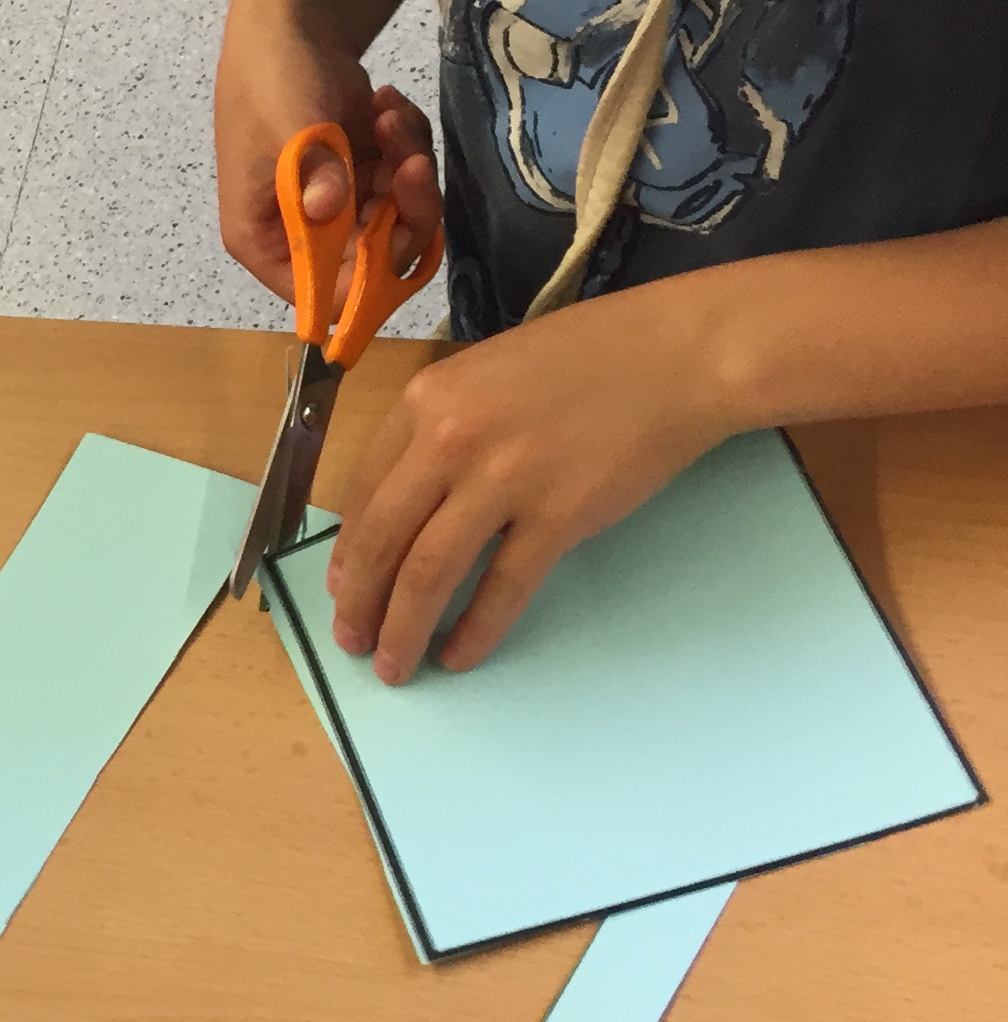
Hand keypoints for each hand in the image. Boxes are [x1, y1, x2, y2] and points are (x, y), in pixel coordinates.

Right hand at [215, 7, 439, 300]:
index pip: (318, 293)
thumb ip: (315, 170)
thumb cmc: (273, 80)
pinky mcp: (364, 176)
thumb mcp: (292, 125)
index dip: (365, 277)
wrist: (292, 23)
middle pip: (373, 259)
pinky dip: (407, 145)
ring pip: (399, 218)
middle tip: (410, 160)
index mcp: (263, 240)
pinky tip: (385, 107)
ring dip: (407, 165)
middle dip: (402, 209)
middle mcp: (301, 235)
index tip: (397, 230)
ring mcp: (337, 205)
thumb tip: (327, 207)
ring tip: (387, 115)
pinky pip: (406, 183)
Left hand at [326, 284, 735, 681]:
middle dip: (361, 603)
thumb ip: (439, 432)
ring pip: (429, 572)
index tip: (343, 591)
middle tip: (353, 643)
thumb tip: (402, 508)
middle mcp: (451, 439)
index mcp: (425, 401)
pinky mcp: (559, 515)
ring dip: (404, 628)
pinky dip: (476, 629)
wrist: (679, 355)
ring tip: (396, 666)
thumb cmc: (586, 359)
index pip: (364, 494)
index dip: (348, 553)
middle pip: (384, 540)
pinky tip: (460, 655)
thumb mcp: (485, 375)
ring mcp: (504, 478)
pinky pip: (503, 587)